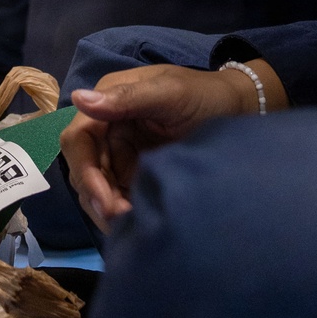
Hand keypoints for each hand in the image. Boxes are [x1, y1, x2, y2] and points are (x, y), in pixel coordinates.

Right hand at [61, 63, 267, 231]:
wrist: (239, 109)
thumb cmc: (204, 96)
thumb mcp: (169, 93)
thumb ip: (127, 98)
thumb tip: (78, 97)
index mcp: (109, 98)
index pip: (78, 138)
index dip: (85, 171)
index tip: (106, 201)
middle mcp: (108, 124)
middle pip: (84, 167)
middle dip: (98, 196)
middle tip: (123, 220)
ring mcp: (121, 149)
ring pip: (97, 186)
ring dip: (108, 208)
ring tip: (134, 224)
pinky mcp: (134, 169)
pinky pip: (117, 194)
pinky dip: (121, 210)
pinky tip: (138, 221)